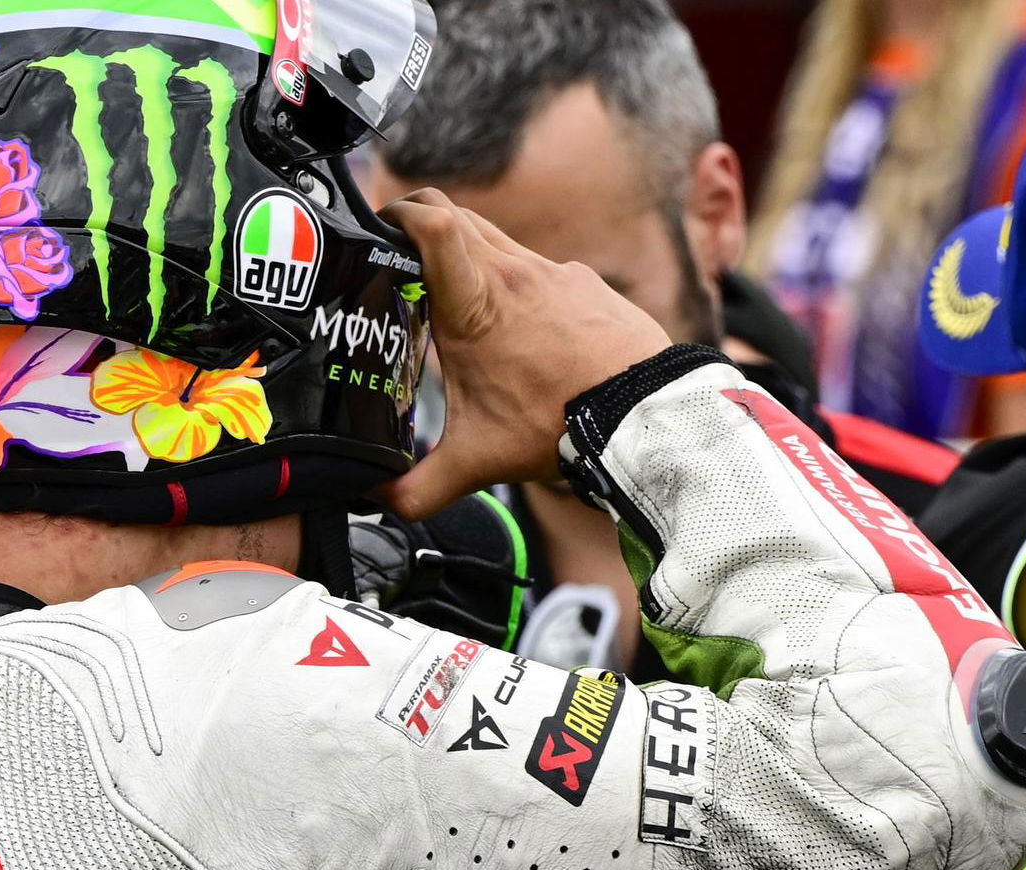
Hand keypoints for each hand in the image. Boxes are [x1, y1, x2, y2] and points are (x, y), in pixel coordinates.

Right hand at [381, 190, 671, 518]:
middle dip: (421, 222)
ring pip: (495, 237)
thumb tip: (383, 502)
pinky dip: (520, 281)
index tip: (381, 223)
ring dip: (470, 250)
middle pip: (453, 213)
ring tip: (458, 291)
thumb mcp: (478, 459)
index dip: (399, 212)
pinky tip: (523, 324)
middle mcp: (511, 272)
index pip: (429, 223)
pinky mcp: (586, 283)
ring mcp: (552, 272)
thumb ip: (421, 485)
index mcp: (471, 301)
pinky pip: (540, 267)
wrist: (644, 416)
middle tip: (402, 251)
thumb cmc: (558, 426)